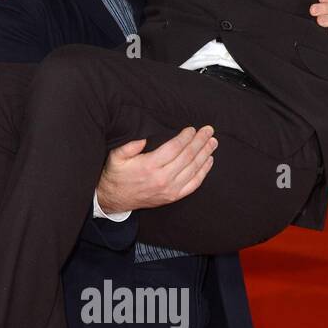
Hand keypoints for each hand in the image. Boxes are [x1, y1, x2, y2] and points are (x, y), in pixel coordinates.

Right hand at [96, 126, 216, 213]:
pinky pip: (193, 184)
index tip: (192, 129)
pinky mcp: (173, 197)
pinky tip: (209, 160)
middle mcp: (162, 178)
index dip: (186, 137)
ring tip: (213, 142)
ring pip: (193, 169)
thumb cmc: (116, 174)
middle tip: (209, 130)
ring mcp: (170, 189)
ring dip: (205, 154)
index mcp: (149, 166)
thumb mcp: (116, 156)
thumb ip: (129, 145)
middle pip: (187, 157)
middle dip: (200, 142)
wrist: (114, 199)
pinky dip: (204, 172)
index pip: (174, 148)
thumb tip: (144, 137)